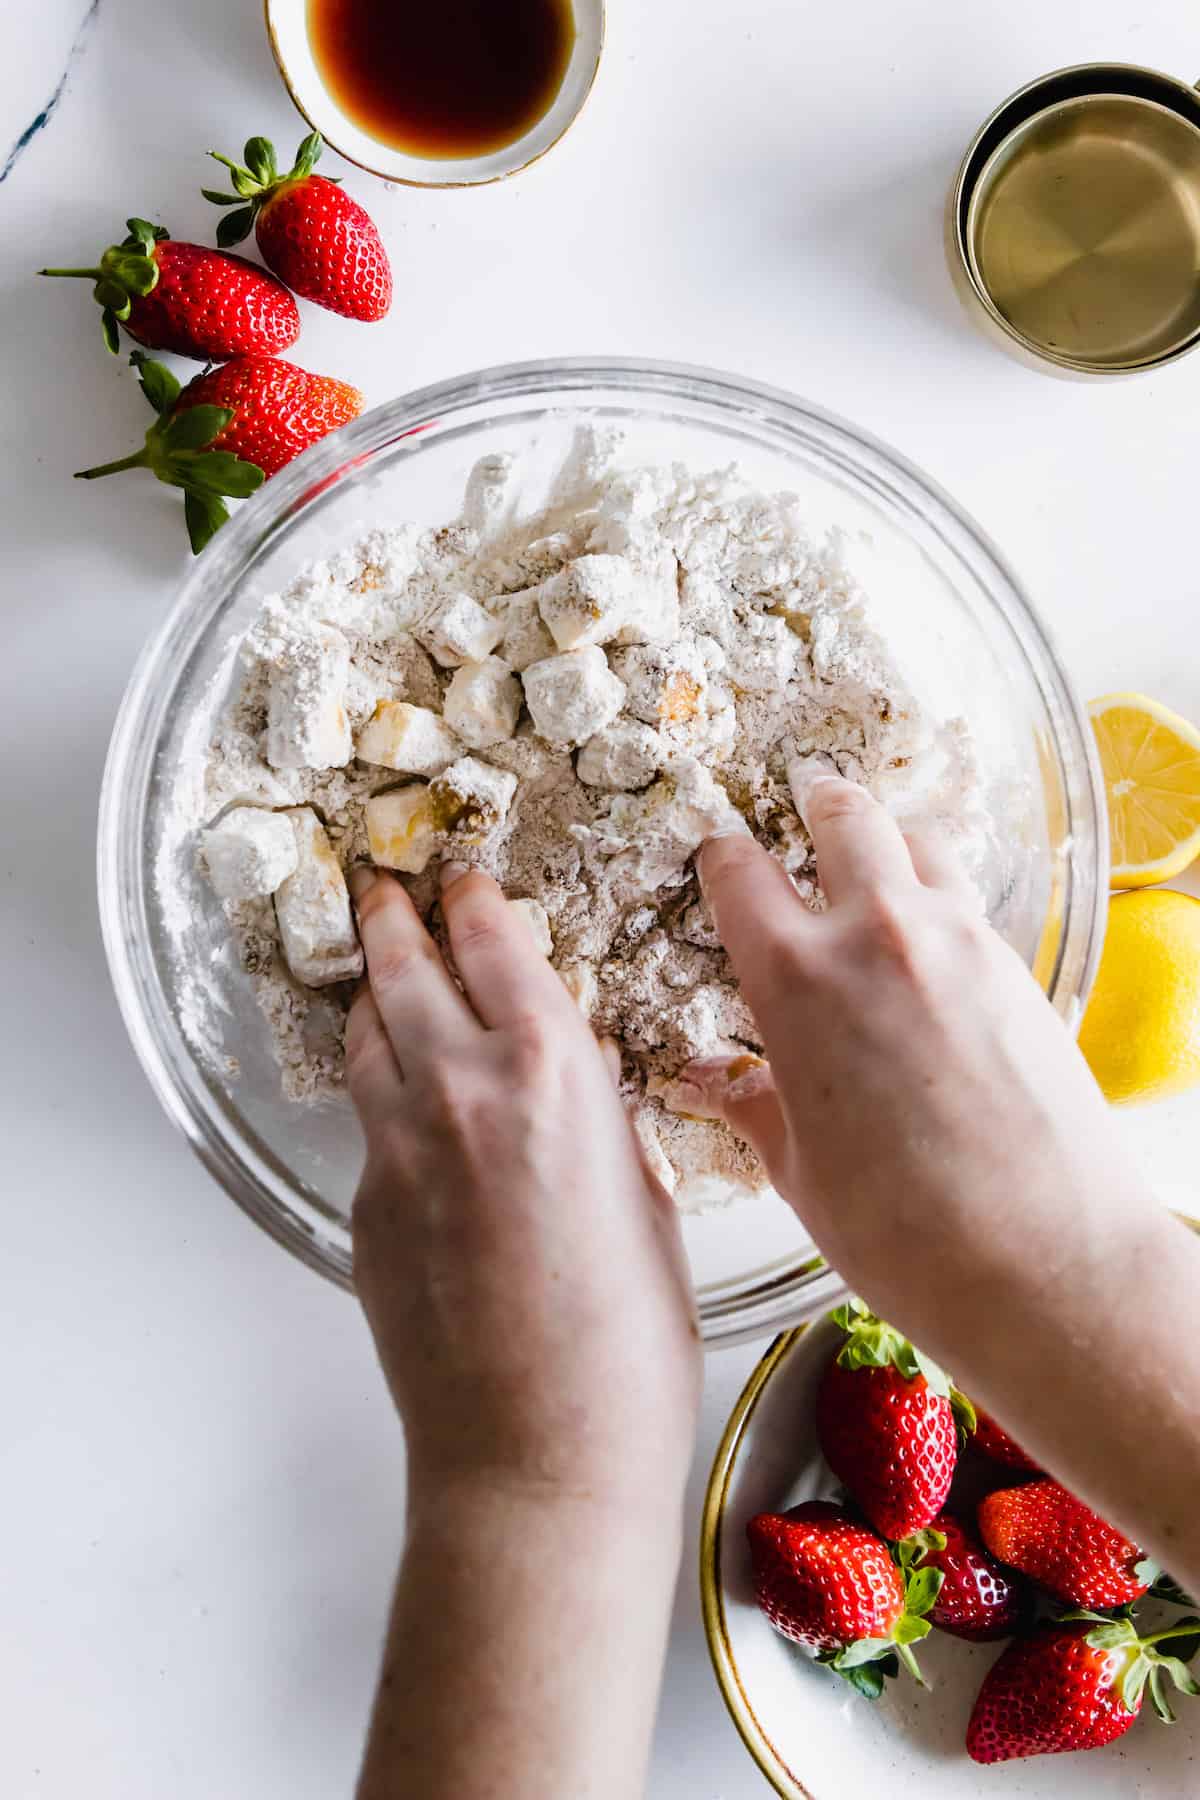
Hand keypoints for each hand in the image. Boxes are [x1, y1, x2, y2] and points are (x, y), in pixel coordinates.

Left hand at [345, 862, 700, 1512]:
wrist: (538, 1452)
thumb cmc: (627, 1341)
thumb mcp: (644, 1199)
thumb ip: (598, 1122)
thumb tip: (574, 1092)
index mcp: (550, 1071)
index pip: (494, 945)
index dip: (474, 903)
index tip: (464, 881)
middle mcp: (460, 1089)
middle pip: (405, 972)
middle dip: (393, 921)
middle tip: (382, 890)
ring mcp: (398, 1148)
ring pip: (367, 1039)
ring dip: (373, 995)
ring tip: (378, 973)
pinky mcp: (364, 1206)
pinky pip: (368, 1119)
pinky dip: (379, 1086)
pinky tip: (398, 1094)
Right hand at [673, 768, 1199, 1600]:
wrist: (1048, 1266)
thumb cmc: (908, 1236)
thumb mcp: (801, 1172)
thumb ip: (751, 1105)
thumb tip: (704, 1083)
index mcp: (797, 979)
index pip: (738, 871)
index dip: (720, 857)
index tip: (717, 860)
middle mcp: (879, 935)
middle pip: (842, 813)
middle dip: (814, 804)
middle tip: (800, 812)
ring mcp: (960, 942)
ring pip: (917, 840)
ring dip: (886, 842)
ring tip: (870, 872)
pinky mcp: (1019, 967)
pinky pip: (967, 899)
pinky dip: (938, 897)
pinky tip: (926, 947)